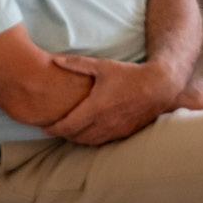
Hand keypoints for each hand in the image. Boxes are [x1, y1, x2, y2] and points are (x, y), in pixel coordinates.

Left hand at [43, 55, 182, 144]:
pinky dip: (91, 140)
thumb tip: (54, 59)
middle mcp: (104, 123)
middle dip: (63, 135)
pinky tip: (86, 134)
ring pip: (90, 142)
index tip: (43, 128)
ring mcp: (116, 130)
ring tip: (67, 133)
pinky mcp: (125, 133)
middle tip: (53, 129)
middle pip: (76, 137)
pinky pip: (103, 142)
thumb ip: (76, 64)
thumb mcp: (102, 66)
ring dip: (76, 139)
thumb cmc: (129, 75)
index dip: (54, 129)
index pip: (68, 125)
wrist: (159, 87)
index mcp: (96, 108)